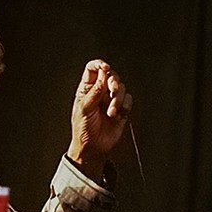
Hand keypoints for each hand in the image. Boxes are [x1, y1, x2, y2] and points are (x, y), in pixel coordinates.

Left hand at [67, 59, 131, 181]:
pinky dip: (124, 107)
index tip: (106, 68)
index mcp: (87, 88)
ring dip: (117, 99)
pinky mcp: (121, 108)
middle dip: (113, 82)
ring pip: (121, 88)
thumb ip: (95, 91)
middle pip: (111, 75)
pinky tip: (117, 116)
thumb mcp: (85, 108)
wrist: (93, 147)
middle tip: (112, 90)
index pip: (93, 68)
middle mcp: (100, 91)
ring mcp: (110, 100)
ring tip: (111, 113)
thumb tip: (104, 73)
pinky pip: (128, 100)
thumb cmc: (83, 129)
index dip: (100, 64)